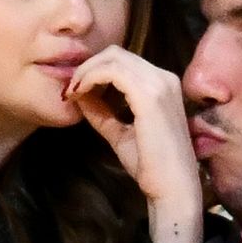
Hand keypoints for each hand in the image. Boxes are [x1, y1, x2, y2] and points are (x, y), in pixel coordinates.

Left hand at [66, 45, 202, 242]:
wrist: (172, 189)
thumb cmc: (152, 166)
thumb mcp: (121, 134)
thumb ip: (103, 113)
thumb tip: (80, 95)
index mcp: (163, 84)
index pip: (123, 61)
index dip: (94, 69)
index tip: (74, 90)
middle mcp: (164, 77)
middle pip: (116, 53)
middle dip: (87, 67)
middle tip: (69, 89)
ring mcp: (159, 84)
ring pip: (113, 58)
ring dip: (86, 71)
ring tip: (72, 92)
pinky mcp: (150, 95)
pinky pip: (112, 72)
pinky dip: (91, 78)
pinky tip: (80, 94)